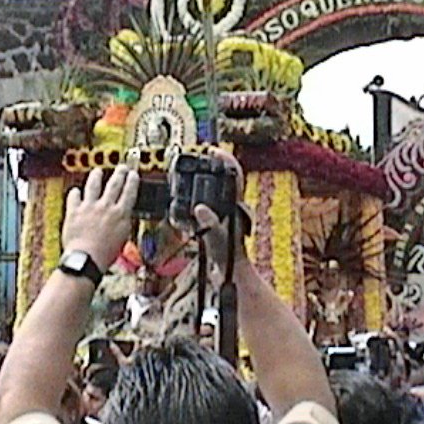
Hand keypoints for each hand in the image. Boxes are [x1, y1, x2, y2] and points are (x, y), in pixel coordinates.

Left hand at [63, 166, 139, 270]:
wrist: (86, 258)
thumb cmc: (104, 254)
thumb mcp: (122, 238)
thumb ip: (123, 223)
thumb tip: (123, 215)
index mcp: (120, 214)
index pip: (129, 192)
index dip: (132, 181)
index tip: (133, 174)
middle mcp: (105, 207)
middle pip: (113, 184)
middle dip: (119, 173)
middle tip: (122, 167)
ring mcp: (88, 207)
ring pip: (93, 185)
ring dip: (96, 176)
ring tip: (97, 171)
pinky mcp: (74, 211)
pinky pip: (74, 197)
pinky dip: (75, 193)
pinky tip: (75, 191)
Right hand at [192, 148, 246, 268]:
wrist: (230, 272)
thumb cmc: (228, 258)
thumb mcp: (217, 239)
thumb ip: (209, 225)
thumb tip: (200, 210)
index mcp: (234, 206)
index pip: (235, 175)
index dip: (226, 160)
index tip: (213, 150)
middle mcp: (232, 206)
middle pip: (225, 177)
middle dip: (212, 165)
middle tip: (197, 156)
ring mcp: (225, 212)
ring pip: (217, 188)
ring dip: (205, 178)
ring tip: (190, 171)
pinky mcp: (218, 220)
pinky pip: (209, 201)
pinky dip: (199, 194)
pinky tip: (188, 196)